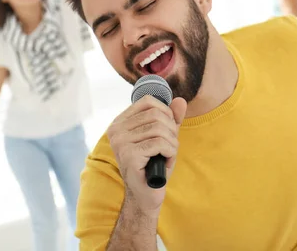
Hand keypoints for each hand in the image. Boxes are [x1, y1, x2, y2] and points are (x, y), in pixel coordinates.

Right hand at [107, 95, 186, 214]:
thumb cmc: (154, 164)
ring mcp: (120, 143)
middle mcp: (116, 130)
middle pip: (156, 115)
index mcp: (120, 122)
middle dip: (171, 130)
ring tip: (167, 155)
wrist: (146, 194)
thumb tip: (180, 101)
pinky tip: (165, 162)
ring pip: (160, 129)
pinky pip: (160, 144)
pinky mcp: (129, 156)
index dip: (165, 112)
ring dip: (172, 143)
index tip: (167, 129)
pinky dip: (170, 153)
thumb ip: (171, 118)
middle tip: (169, 146)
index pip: (148, 101)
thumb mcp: (165, 137)